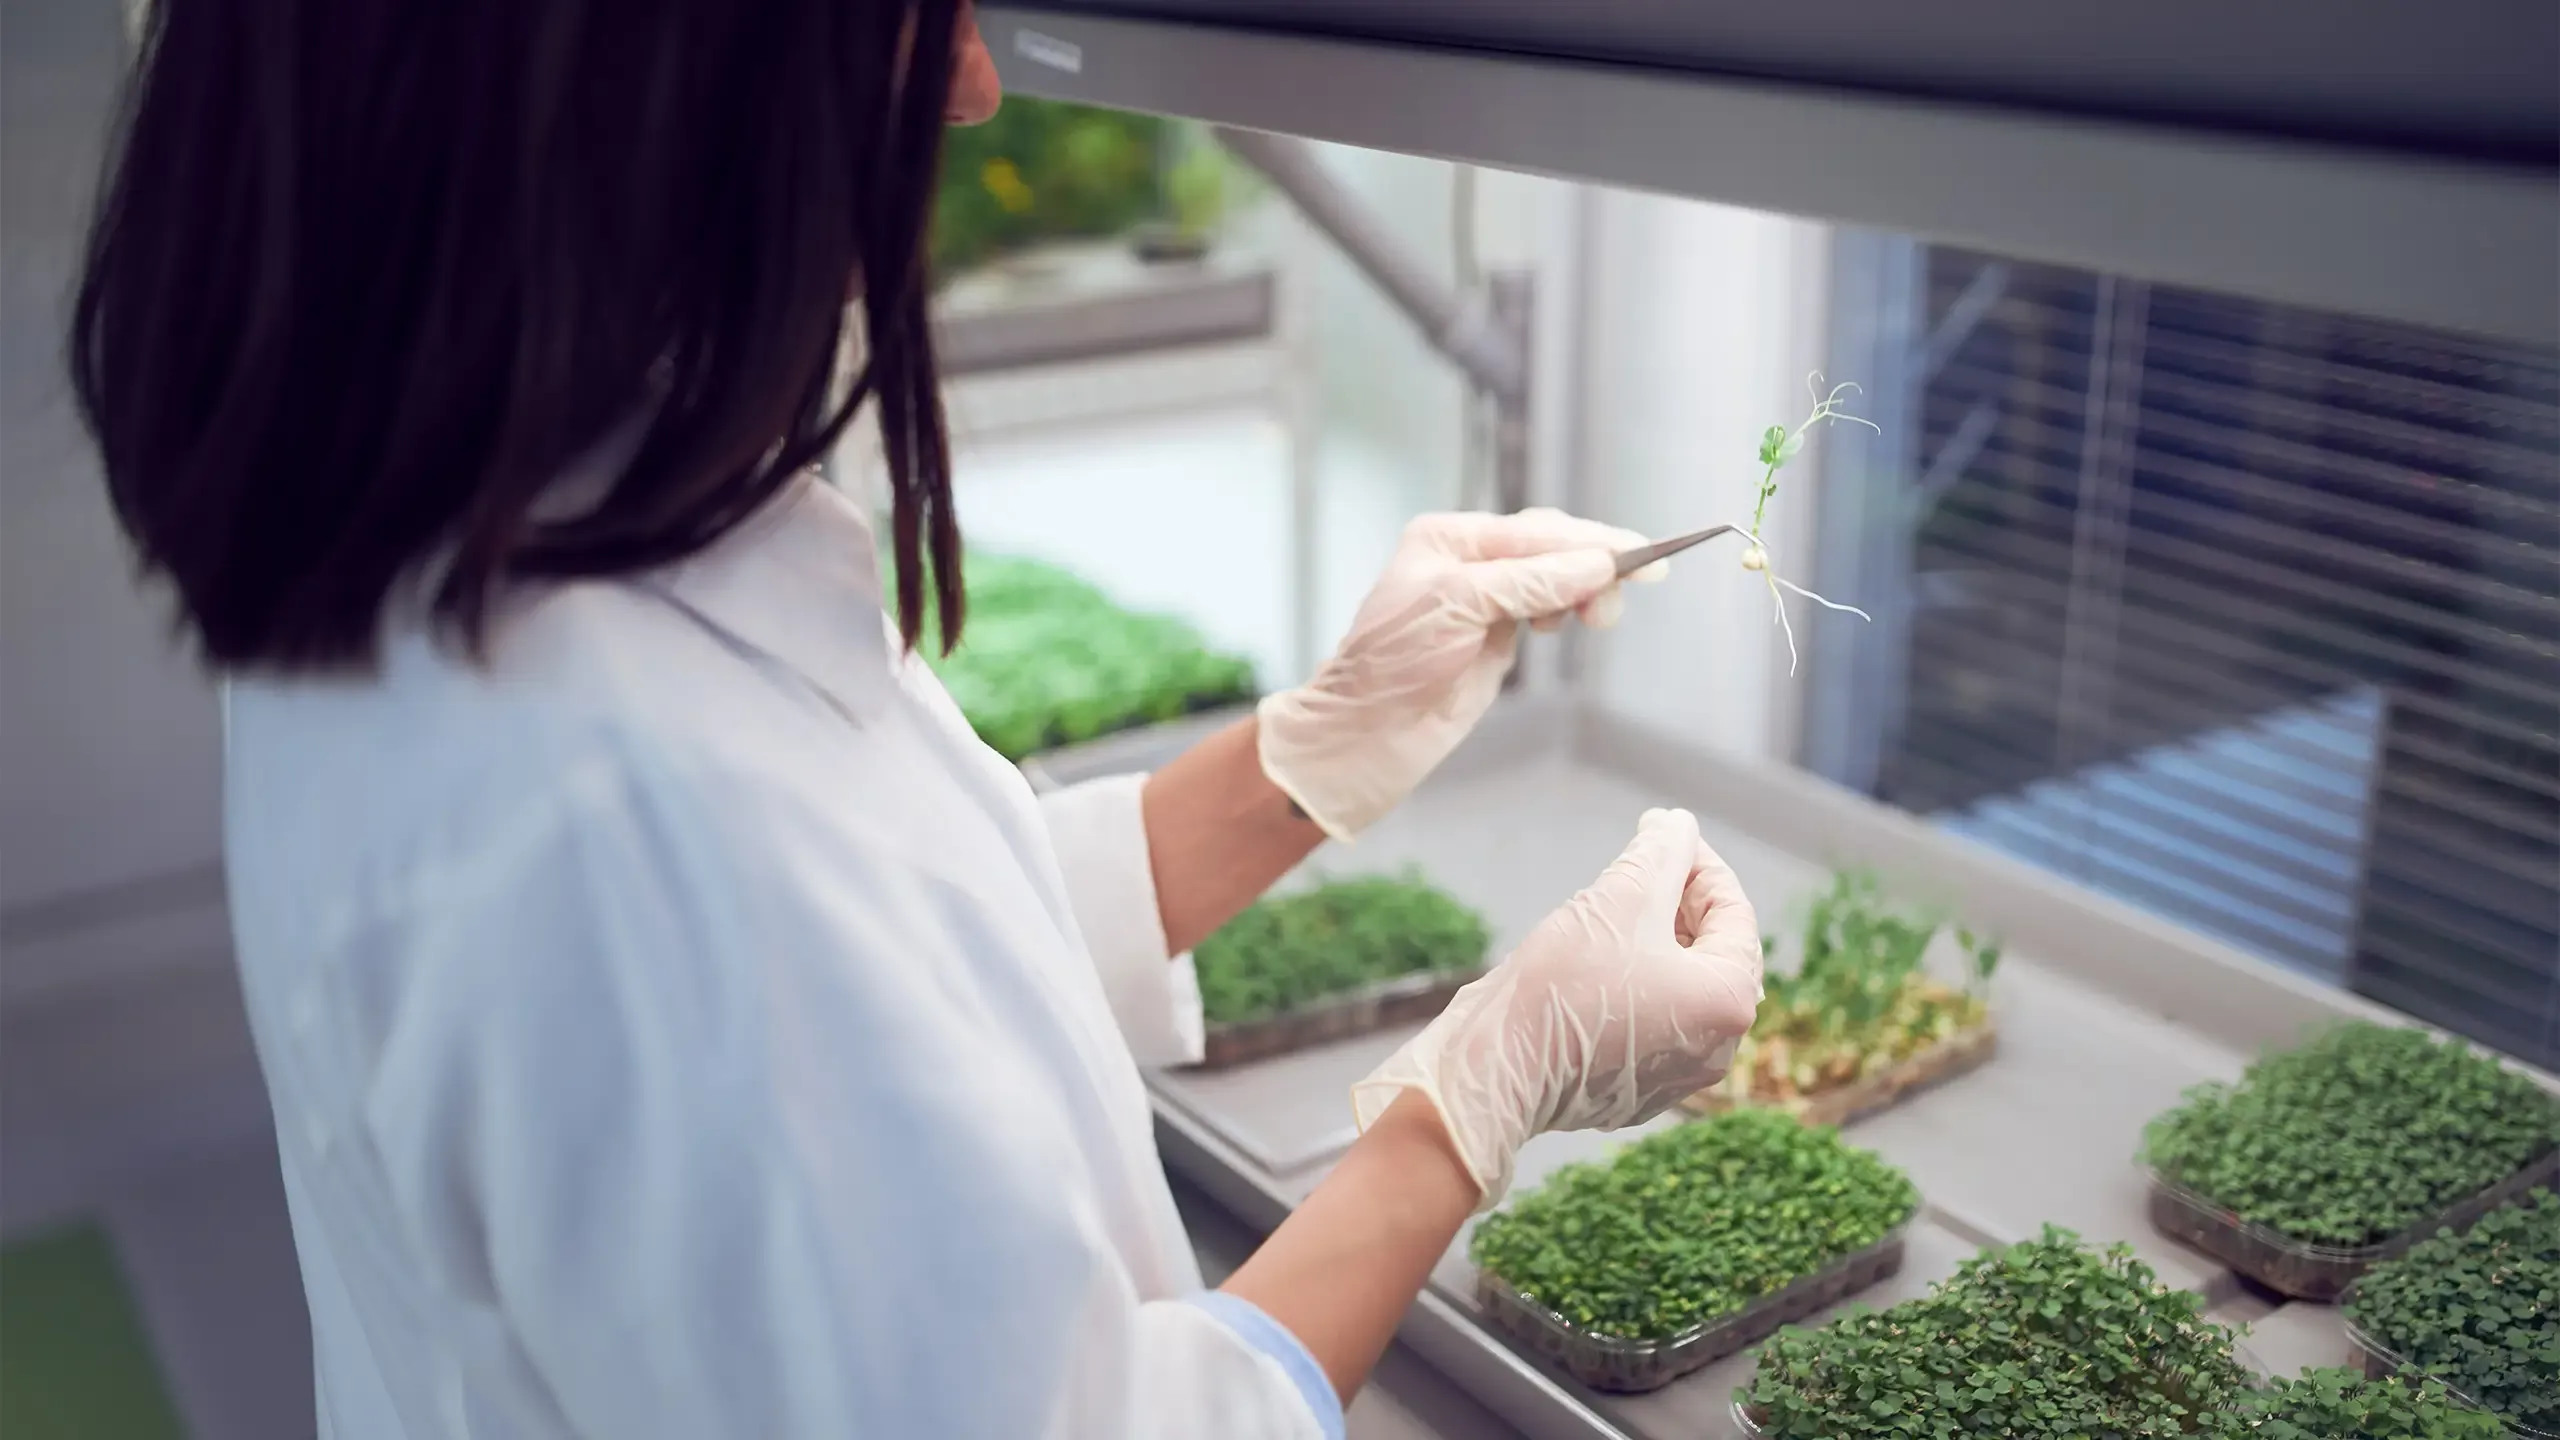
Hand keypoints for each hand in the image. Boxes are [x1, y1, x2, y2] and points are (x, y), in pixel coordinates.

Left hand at [1256, 509, 1661, 839]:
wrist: (1367, 734)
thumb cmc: (1393, 663)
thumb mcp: (1459, 606)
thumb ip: (1529, 581)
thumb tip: (1597, 564)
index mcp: (1450, 537)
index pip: (1536, 531)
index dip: (1591, 542)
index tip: (1641, 556)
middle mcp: (1468, 561)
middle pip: (1552, 549)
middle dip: (1593, 566)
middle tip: (1629, 592)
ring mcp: (1485, 600)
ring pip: (1555, 579)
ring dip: (1585, 591)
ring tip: (1597, 618)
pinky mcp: (1496, 637)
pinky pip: (1547, 609)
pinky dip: (1568, 610)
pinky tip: (1569, 623)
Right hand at [1349, 809, 1763, 1208]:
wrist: (1500, 1064)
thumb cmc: (1564, 980)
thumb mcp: (1621, 895)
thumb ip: (1661, 851)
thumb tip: (1677, 825)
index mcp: (1728, 1000)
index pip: (1734, 913)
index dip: (1700, 865)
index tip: (1662, 838)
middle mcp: (1718, 1047)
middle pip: (1713, 953)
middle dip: (1681, 905)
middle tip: (1643, 870)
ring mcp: (1678, 1077)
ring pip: (1682, 990)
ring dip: (1658, 944)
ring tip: (1615, 914)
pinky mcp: (1636, 1091)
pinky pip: (1652, 1025)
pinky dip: (1637, 987)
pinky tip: (1596, 966)